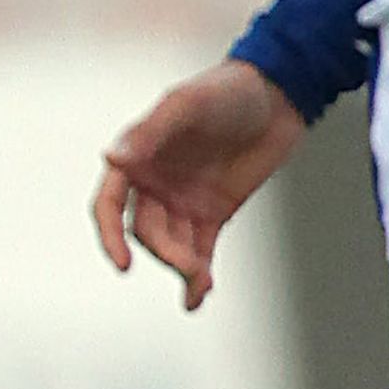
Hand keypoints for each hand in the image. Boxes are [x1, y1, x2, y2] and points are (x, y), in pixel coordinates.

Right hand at [94, 60, 306, 310]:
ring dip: (183, 268)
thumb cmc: (227, 91)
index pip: (110, 205)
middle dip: (165, 253)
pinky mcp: (213, 214)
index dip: (110, 235)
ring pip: (172, 246)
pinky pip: (199, 251)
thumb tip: (113, 158)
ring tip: (202, 283)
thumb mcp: (187, 105)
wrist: (278, 97)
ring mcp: (183, 201)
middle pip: (146, 232)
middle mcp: (155, 183)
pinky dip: (197, 276)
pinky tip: (196, 298)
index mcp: (139, 158)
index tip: (123, 263)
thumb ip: (150, 132)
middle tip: (190, 266)